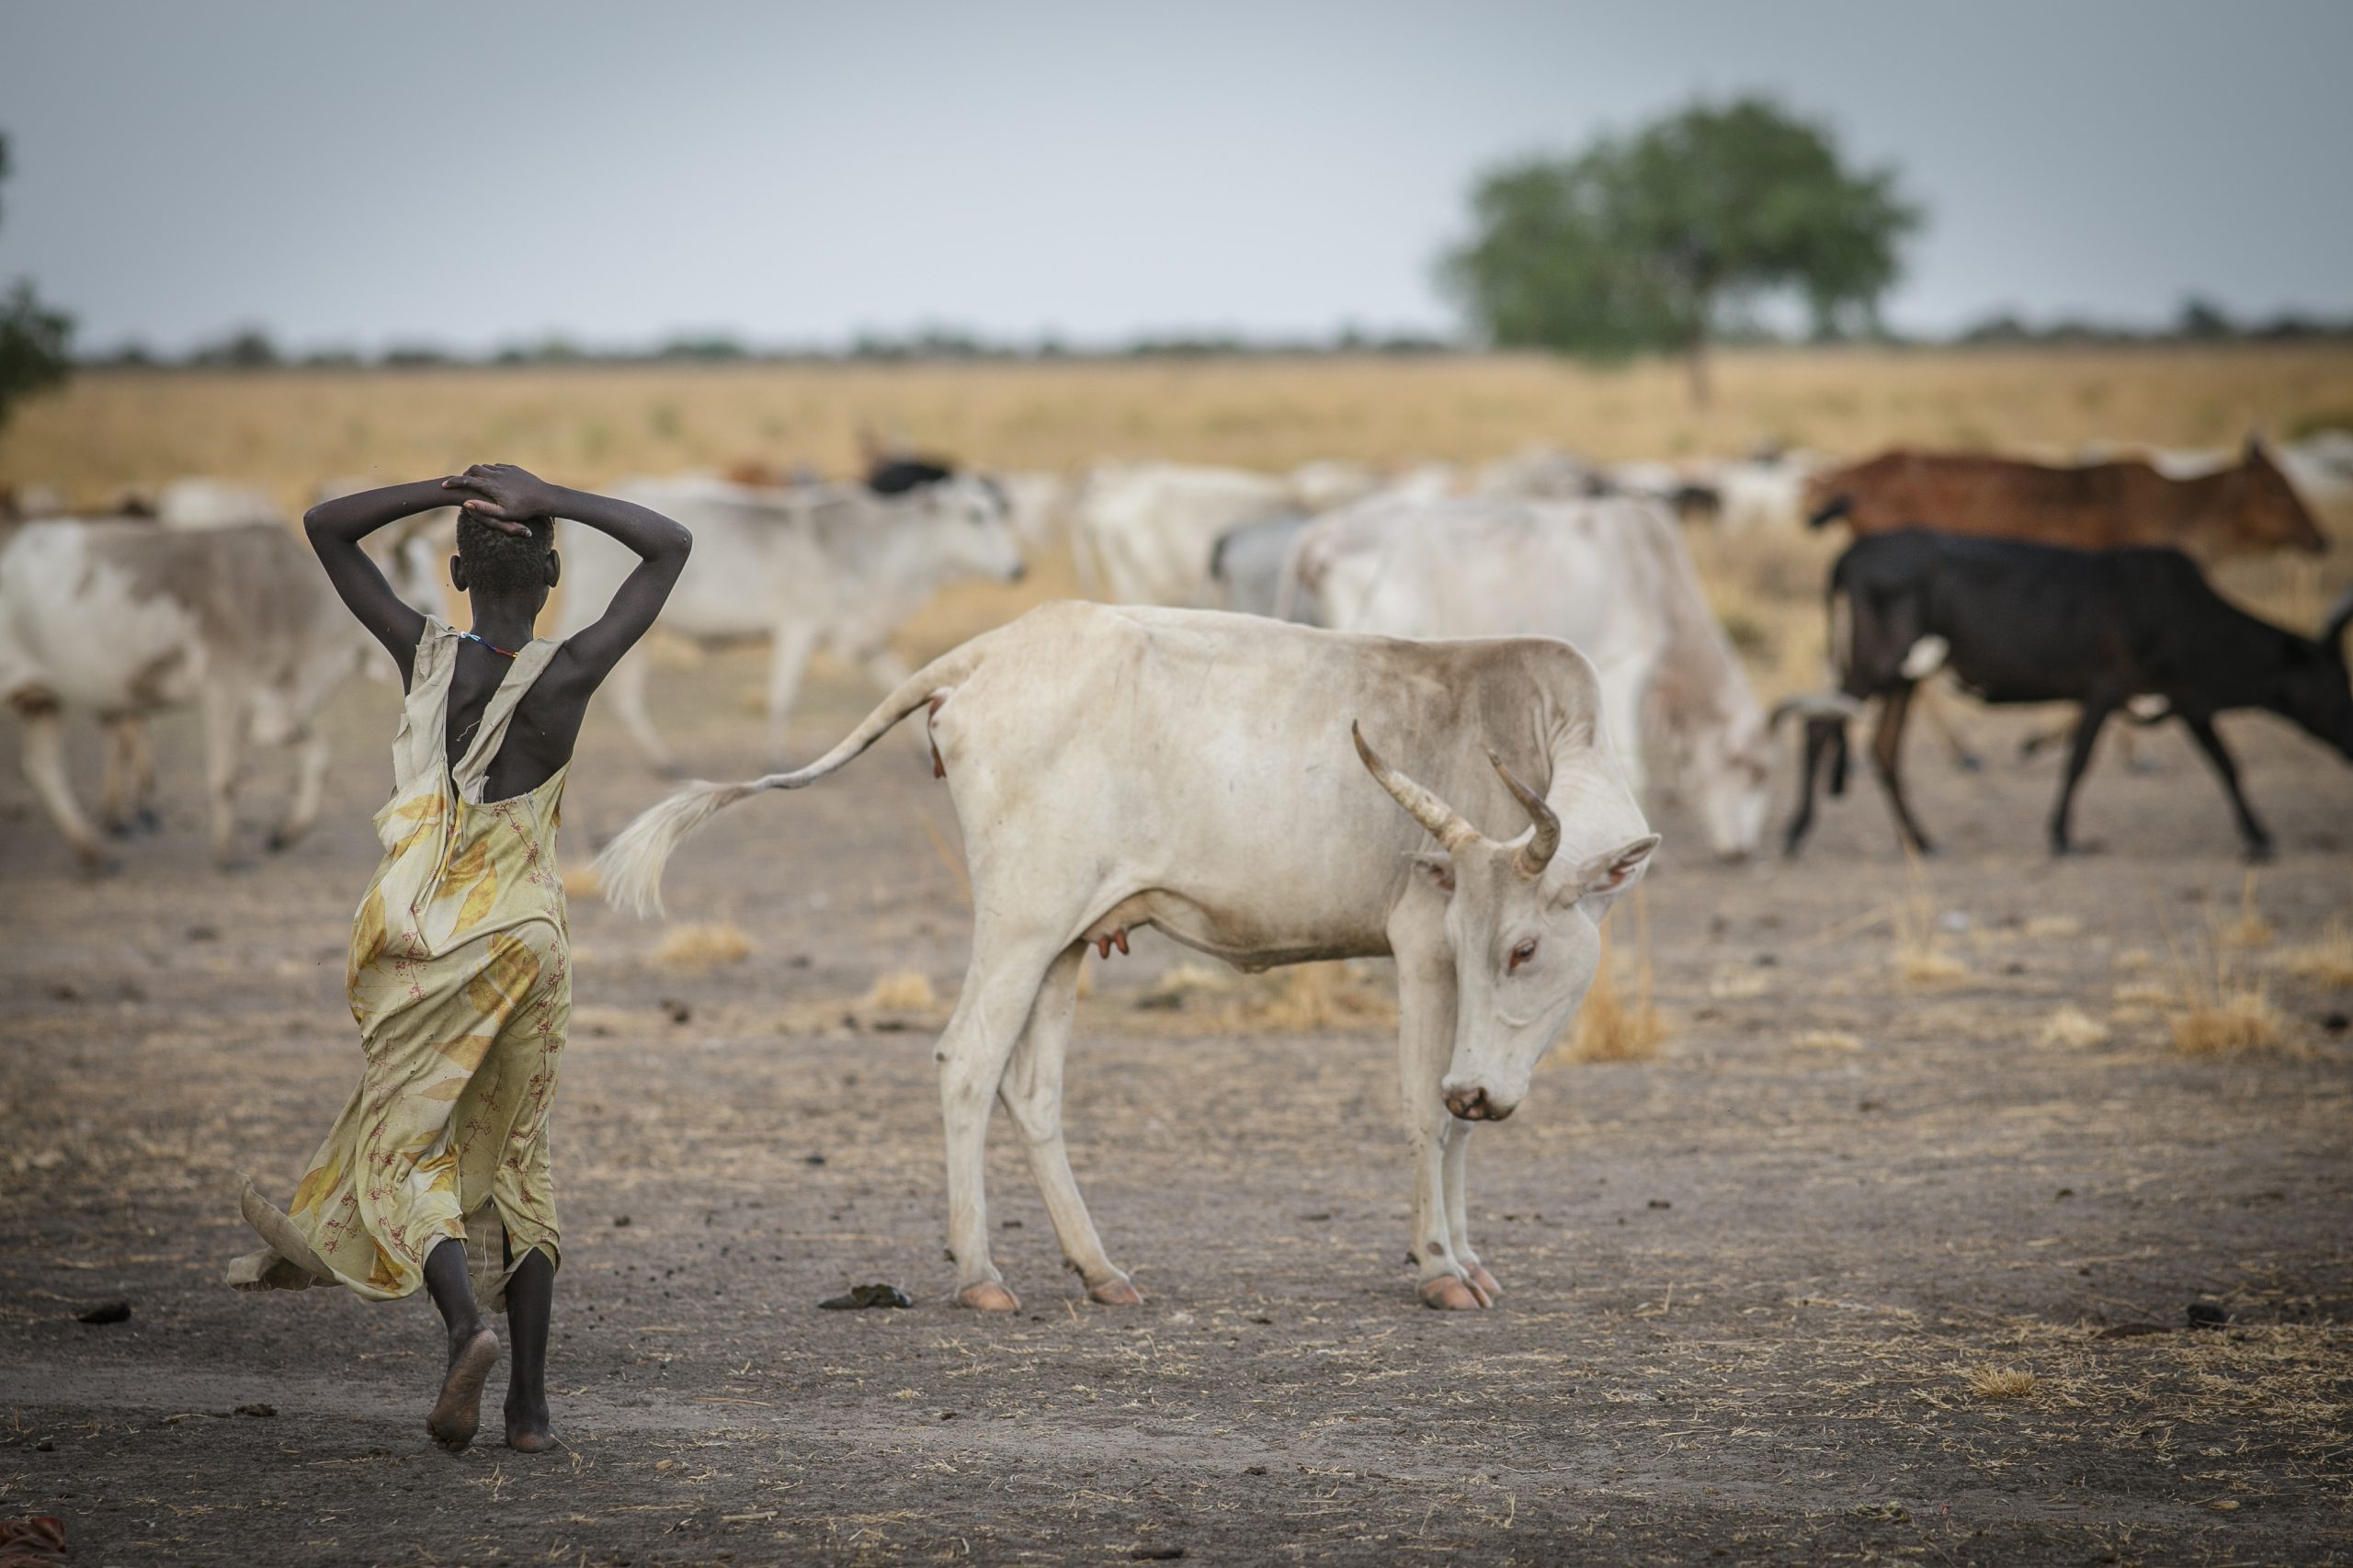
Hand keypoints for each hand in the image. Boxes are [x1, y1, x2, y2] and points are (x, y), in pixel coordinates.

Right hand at [443, 463, 558, 530]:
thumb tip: (466, 503)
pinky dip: (490, 471)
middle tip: (459, 481)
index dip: (453, 482)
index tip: (443, 485)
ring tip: (473, 480)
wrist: (545, 497)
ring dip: (477, 472)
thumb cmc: (524, 509)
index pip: (466, 481)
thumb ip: (483, 509)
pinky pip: (497, 467)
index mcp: (491, 486)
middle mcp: (496, 475)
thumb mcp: (502, 514)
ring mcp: (505, 470)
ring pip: (485, 466)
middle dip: (464, 474)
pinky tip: (490, 478)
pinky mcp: (514, 468)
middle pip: (474, 469)